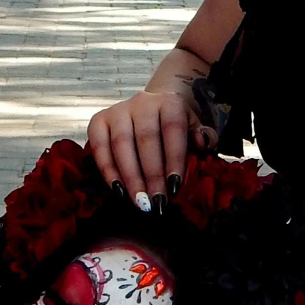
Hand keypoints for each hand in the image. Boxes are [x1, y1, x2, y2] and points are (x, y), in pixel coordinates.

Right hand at [87, 85, 213, 208]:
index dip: (174, 159)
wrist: (151, 109)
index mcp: (169, 102)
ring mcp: (118, 110)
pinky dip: (107, 171)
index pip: (173, 129)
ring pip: (121, 144)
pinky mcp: (98, 120)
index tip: (175, 187)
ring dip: (130, 176)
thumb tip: (203, 143)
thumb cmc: (174, 127)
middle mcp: (142, 102)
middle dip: (152, 174)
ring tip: (139, 202)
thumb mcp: (195, 129)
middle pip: (146, 139)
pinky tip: (118, 190)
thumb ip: (206, 138)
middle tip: (157, 202)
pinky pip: (99, 147)